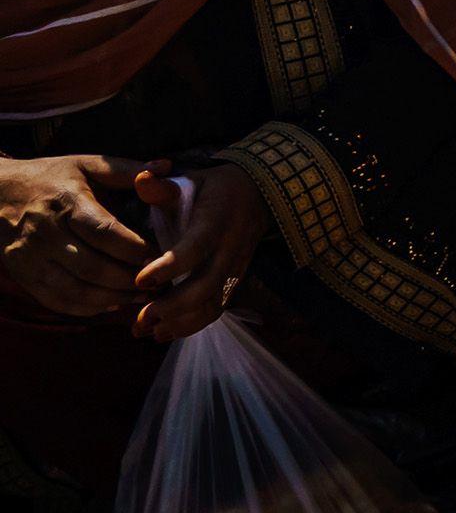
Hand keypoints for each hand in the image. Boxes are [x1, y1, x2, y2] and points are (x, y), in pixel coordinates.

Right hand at [0, 154, 160, 317]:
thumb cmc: (51, 178)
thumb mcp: (86, 165)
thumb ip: (126, 169)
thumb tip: (167, 168)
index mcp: (66, 202)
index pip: (105, 232)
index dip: (136, 249)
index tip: (162, 255)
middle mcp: (45, 232)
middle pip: (93, 268)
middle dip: (130, 280)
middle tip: (159, 283)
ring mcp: (30, 258)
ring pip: (75, 290)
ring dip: (113, 298)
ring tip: (142, 295)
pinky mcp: (23, 275)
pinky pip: (57, 300)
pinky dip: (87, 308)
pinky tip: (111, 303)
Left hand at [132, 165, 268, 340]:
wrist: (258, 195)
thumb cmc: (214, 189)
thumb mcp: (191, 180)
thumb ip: (163, 186)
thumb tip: (141, 179)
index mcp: (216, 221)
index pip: (196, 247)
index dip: (170, 266)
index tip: (140, 279)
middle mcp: (228, 249)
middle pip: (206, 285)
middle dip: (172, 306)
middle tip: (140, 318)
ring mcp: (233, 268)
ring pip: (212, 303)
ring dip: (179, 322)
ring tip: (146, 331)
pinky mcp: (232, 281)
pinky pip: (215, 309)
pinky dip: (190, 326)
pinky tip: (161, 333)